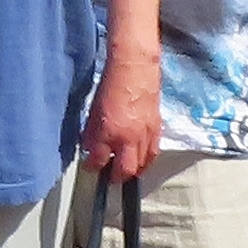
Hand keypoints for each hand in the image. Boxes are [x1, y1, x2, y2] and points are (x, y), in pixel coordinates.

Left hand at [82, 53, 160, 182]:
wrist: (135, 69)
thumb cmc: (110, 86)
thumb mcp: (93, 111)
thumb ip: (92, 133)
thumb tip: (90, 148)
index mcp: (108, 132)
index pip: (99, 160)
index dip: (92, 167)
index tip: (90, 167)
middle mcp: (129, 138)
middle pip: (125, 170)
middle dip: (116, 177)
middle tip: (110, 178)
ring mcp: (146, 134)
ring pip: (142, 164)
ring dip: (133, 171)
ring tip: (126, 172)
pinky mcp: (158, 128)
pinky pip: (153, 152)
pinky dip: (146, 160)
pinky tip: (141, 161)